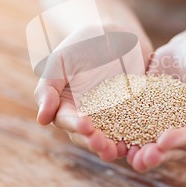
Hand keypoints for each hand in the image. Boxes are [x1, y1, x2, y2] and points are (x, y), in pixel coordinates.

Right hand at [34, 24, 152, 161]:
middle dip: (96, 142)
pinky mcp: (134, 115)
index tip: (85, 126)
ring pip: (111, 139)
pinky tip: (144, 143)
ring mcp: (112, 118)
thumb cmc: (84, 43)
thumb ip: (49, 86)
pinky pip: (136, 130)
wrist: (118, 34)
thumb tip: (42, 119)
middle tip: (104, 145)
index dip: (76, 126)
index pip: (68, 121)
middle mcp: (88, 117)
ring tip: (122, 151)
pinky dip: (138, 139)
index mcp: (67, 106)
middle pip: (89, 137)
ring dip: (115, 148)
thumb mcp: (62, 59)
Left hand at [127, 38, 185, 171]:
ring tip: (123, 154)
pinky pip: (132, 124)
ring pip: (149, 142)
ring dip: (136, 150)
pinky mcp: (144, 114)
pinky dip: (121, 131)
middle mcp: (182, 132)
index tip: (164, 140)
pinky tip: (107, 134)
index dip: (179, 141)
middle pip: (169, 148)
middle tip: (140, 159)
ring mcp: (162, 124)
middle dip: (154, 154)